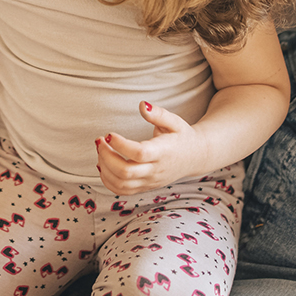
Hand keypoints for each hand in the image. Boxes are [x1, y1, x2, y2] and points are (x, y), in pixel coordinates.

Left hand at [96, 101, 211, 195]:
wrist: (195, 157)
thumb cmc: (182, 136)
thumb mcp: (174, 121)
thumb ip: (158, 113)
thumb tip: (142, 105)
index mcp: (163, 152)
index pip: (139, 153)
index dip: (120, 145)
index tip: (109, 134)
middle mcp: (156, 170)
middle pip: (126, 172)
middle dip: (106, 157)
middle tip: (100, 141)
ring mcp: (150, 181)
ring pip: (121, 184)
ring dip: (104, 168)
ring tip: (101, 151)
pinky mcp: (145, 187)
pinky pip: (122, 190)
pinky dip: (108, 180)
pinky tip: (104, 165)